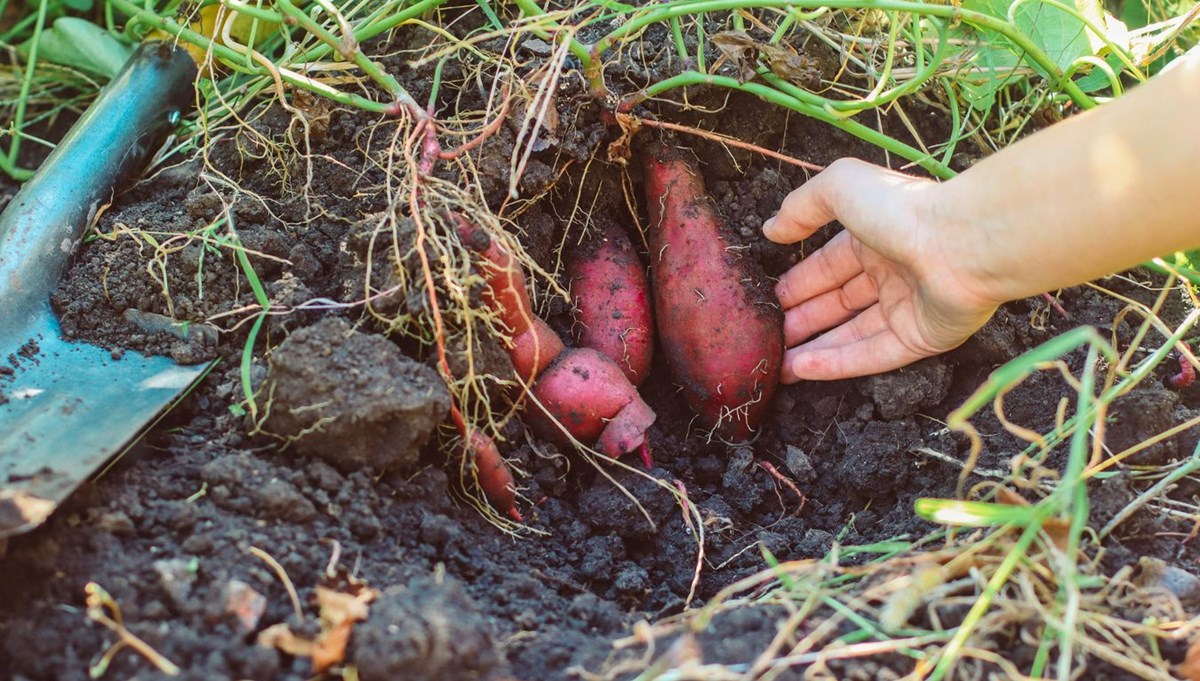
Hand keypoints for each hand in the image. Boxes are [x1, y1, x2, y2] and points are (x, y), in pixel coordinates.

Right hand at [764, 159, 1000, 381]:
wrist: (963, 245)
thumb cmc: (902, 211)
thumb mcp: (840, 188)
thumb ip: (802, 205)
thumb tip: (772, 229)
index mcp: (874, 236)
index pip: (828, 266)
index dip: (798, 284)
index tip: (769, 301)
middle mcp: (891, 273)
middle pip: (838, 303)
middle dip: (802, 319)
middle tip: (769, 335)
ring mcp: (907, 308)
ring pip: (851, 334)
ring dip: (813, 348)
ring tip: (778, 362)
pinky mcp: (920, 339)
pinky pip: (872, 355)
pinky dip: (836, 364)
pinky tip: (802, 369)